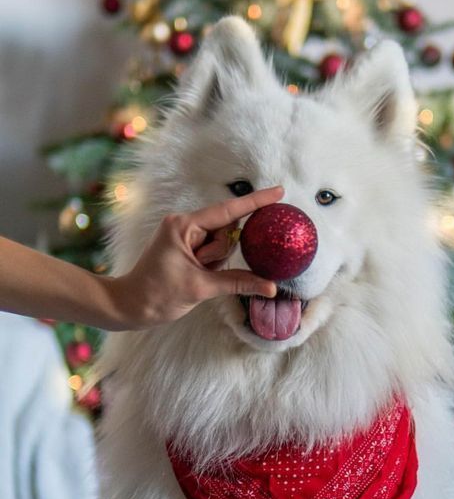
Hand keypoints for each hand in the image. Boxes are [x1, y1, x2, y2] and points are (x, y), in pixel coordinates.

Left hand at [109, 185, 283, 328]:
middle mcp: (184, 224)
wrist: (129, 306)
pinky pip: (212, 251)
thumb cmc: (157, 295)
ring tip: (193, 275)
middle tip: (201, 270)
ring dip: (215, 262)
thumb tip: (269, 287)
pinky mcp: (186, 246)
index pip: (228, 211)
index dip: (256, 202)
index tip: (279, 192)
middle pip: (226, 231)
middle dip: (221, 253)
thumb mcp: (201, 288)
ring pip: (221, 243)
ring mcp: (185, 235)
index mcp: (184, 225)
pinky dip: (212, 264)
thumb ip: (238, 282)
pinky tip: (197, 274)